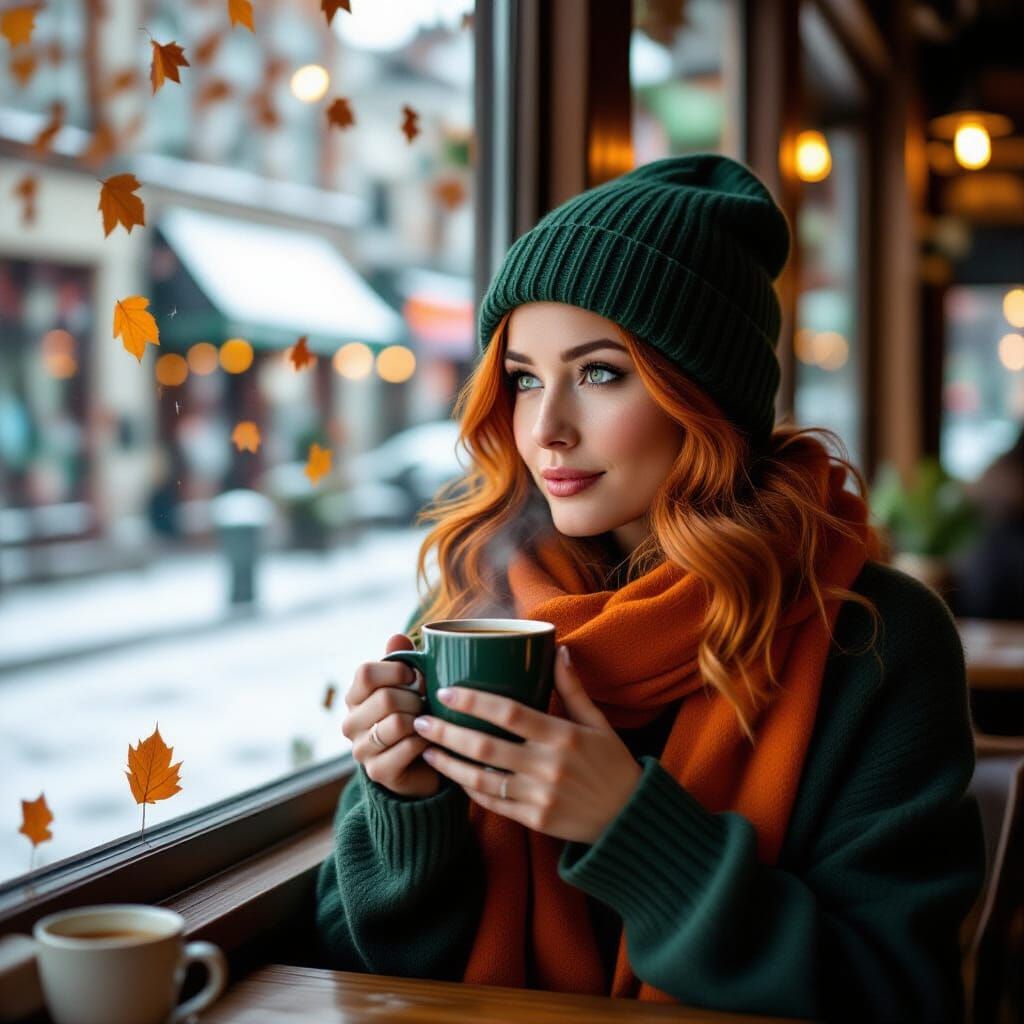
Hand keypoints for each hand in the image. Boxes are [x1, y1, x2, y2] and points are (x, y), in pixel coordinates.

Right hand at [342, 633, 440, 797]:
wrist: (421, 764)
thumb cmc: (415, 716)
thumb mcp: (409, 685)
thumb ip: (401, 660)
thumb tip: (397, 637)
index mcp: (354, 697)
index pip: (366, 672)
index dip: (398, 671)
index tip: (416, 678)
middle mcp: (350, 723)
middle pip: (386, 697)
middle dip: (416, 698)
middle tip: (427, 704)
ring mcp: (361, 749)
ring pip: (397, 723)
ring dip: (421, 721)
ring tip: (428, 722)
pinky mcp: (378, 772)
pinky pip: (408, 747)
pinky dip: (425, 741)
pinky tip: (429, 741)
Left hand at [413, 646, 641, 843]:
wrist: (629, 819)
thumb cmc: (613, 764)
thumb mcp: (598, 722)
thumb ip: (573, 688)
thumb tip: (558, 649)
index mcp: (563, 736)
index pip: (509, 713)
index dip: (474, 702)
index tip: (446, 692)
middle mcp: (548, 766)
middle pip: (485, 746)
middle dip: (446, 733)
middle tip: (419, 719)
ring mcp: (540, 796)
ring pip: (481, 779)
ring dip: (448, 764)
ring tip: (425, 750)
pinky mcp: (535, 820)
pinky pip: (493, 803)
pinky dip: (469, 789)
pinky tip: (453, 776)